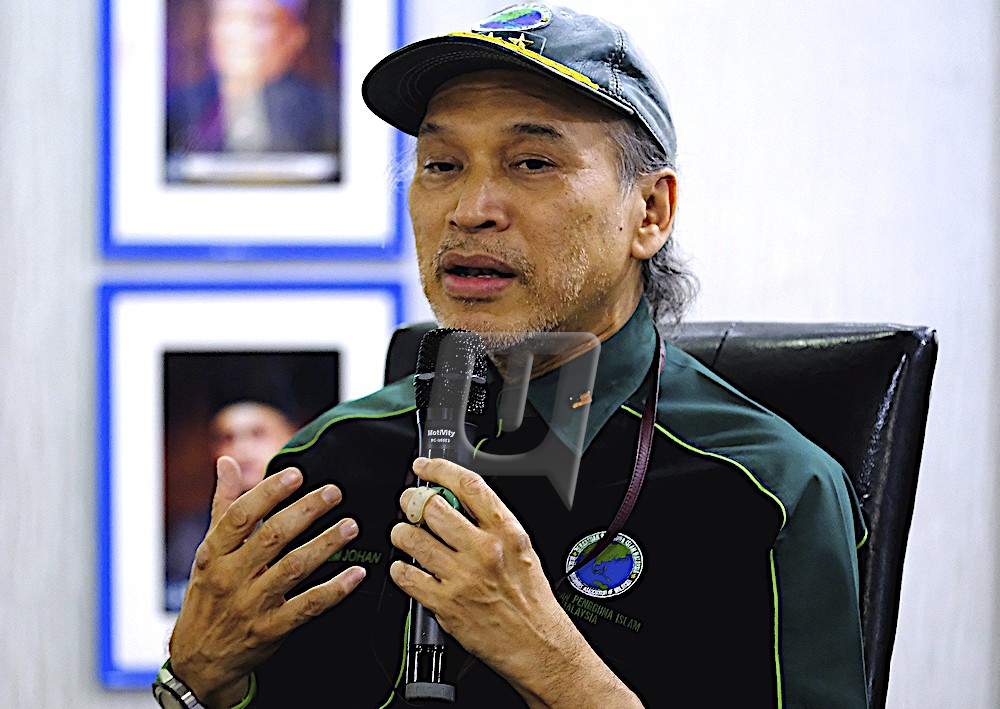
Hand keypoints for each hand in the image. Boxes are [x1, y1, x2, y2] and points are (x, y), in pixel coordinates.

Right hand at [169, 456, 364, 707]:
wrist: (198, 661)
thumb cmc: (207, 597)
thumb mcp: (207, 552)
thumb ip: (223, 506)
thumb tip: (226, 462)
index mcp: (214, 553)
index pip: (240, 516)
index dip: (269, 492)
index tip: (296, 474)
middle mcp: (231, 576)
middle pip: (272, 537)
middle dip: (306, 511)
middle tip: (334, 492)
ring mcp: (252, 604)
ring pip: (294, 568)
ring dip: (326, 544)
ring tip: (350, 525)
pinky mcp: (272, 629)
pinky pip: (308, 606)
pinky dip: (335, 589)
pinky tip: (356, 573)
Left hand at [390, 457, 640, 706]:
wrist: (539, 646)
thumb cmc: (532, 601)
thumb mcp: (523, 549)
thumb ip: (492, 524)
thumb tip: (458, 500)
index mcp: (506, 531)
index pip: (468, 484)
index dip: (439, 468)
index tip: (424, 466)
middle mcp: (484, 550)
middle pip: (432, 506)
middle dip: (411, 501)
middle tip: (408, 504)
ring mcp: (462, 577)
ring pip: (411, 538)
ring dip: (401, 534)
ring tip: (404, 536)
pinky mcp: (445, 604)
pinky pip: (405, 576)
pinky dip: (399, 569)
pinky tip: (405, 569)